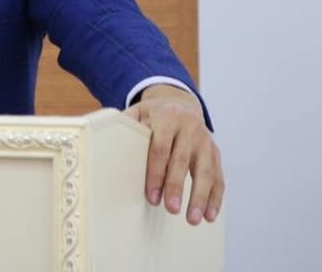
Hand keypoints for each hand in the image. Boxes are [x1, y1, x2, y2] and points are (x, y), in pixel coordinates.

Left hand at [124, 85, 223, 225]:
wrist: (180, 102)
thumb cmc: (154, 113)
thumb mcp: (138, 111)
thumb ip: (125, 124)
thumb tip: (103, 138)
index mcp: (167, 118)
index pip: (160, 148)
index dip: (156, 173)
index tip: (151, 196)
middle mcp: (189, 128)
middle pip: (183, 160)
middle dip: (177, 186)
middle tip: (171, 209)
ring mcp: (205, 140)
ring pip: (206, 170)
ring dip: (201, 197)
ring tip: (194, 219)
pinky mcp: (215, 152)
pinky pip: (218, 176)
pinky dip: (216, 197)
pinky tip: (210, 214)